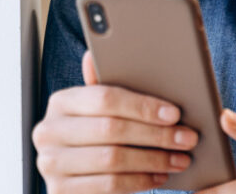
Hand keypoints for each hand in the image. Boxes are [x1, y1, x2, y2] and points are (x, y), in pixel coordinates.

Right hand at [32, 50, 200, 193]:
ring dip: (153, 160)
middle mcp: (48, 131)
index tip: (175, 114)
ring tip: (179, 159)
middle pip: (111, 129)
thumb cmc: (98, 136)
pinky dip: (139, 182)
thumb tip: (94, 54)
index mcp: (61, 101)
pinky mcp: (60, 191)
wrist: (79, 179)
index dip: (143, 106)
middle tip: (187, 138)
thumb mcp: (102, 110)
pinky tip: (159, 176)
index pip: (105, 98)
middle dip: (157, 135)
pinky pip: (108, 185)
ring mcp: (50, 164)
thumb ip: (107, 86)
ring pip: (112, 159)